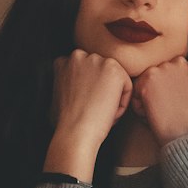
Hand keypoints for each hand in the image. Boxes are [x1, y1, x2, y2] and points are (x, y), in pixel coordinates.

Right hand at [44, 50, 132, 181]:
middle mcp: (79, 55)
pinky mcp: (114, 69)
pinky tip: (108, 112)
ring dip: (112, 98)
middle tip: (94, 111)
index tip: (87, 106)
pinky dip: (122, 104)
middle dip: (102, 92)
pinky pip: (127, 87)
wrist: (74, 132)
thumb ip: (69, 82)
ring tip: (100, 113)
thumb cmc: (66, 123)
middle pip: (102, 75)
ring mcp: (97, 60)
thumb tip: (79, 86)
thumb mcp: (59, 95)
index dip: (89, 92)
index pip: (88, 74)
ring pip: (115, 81)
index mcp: (64, 61)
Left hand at [132, 58, 187, 147]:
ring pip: (142, 84)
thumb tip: (164, 77)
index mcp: (187, 64)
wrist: (186, 135)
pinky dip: (140, 108)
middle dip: (154, 92)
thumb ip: (180, 77)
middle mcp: (175, 62)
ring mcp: (161, 70)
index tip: (173, 102)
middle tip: (167, 108)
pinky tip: (155, 114)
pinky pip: (134, 95)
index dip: (165, 90)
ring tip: (162, 111)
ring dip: (146, 99)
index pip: (164, 73)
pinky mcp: (148, 81)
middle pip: (152, 76)